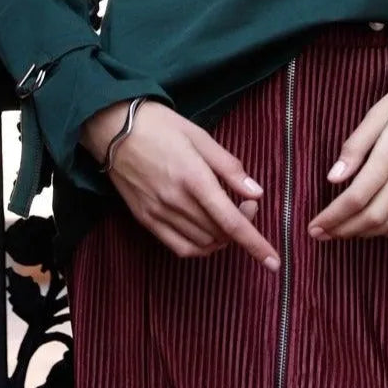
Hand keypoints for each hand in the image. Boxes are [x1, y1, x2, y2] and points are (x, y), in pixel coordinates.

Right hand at [79, 99, 279, 269]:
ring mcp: (158, 213)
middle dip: (242, 226)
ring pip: (202, 244)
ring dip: (222, 237)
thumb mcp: (200, 136)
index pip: (231, 222)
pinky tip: (206, 231)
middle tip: (246, 203)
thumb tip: (256, 192)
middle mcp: (175, 200)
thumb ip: (229, 167)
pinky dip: (199, 247)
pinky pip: (178, 247)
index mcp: (193, 177)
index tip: (274, 261)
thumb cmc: (160, 126)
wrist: (113, 128)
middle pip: (219, 234)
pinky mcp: (145, 219)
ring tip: (226, 213)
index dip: (255, 244)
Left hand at [306, 65, 387, 239]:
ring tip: (346, 232)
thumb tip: (333, 178)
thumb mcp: (379, 110)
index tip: (315, 226)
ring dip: (368, 234)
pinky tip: (379, 228)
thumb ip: (355, 146)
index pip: (357, 196)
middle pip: (374, 216)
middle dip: (345, 230)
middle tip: (323, 234)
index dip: (333, 216)